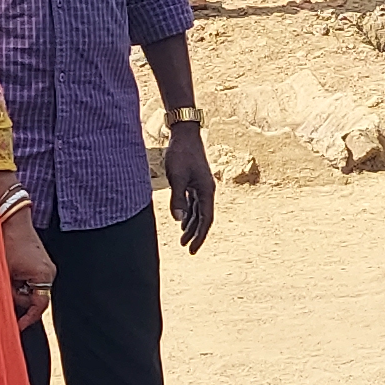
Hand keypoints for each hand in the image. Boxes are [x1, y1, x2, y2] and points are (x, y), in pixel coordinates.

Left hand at [2, 203, 55, 331]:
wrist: (11, 217)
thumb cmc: (6, 242)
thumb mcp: (3, 273)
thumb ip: (7, 294)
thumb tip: (5, 311)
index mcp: (44, 276)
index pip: (39, 306)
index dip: (27, 319)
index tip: (16, 328)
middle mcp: (50, 272)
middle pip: (34, 298)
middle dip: (17, 298)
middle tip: (1, 289)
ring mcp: (46, 266)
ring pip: (30, 288)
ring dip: (16, 287)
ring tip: (4, 272)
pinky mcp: (40, 261)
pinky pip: (31, 278)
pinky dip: (19, 279)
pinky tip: (9, 268)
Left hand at [163, 120, 216, 252]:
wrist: (185, 134)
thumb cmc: (181, 154)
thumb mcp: (177, 177)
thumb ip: (177, 199)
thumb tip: (178, 220)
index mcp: (206, 191)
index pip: (205, 220)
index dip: (199, 236)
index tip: (192, 249)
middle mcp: (207, 190)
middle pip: (203, 218)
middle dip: (195, 234)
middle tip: (187, 248)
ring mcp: (201, 186)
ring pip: (198, 211)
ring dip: (191, 225)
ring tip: (183, 238)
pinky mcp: (194, 181)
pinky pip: (193, 203)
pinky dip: (188, 213)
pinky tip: (182, 220)